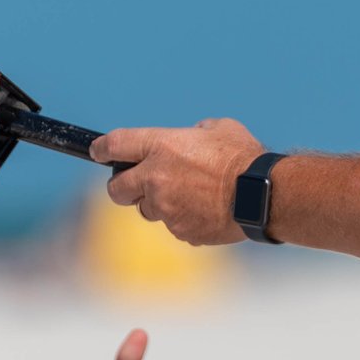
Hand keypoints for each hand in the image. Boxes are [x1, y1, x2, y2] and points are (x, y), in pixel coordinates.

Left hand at [91, 117, 262, 244]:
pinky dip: (182, 219)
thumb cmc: (243, 157)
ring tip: (187, 195)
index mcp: (161, 147)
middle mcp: (155, 178)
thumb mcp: (217, 128)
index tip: (97, 151)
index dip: (100, 149)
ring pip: (146, 209)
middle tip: (133, 183)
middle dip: (121, 186)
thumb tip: (189, 137)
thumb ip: (193, 133)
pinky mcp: (180, 230)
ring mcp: (166, 208)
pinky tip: (204, 210)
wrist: (263, 195)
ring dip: (157, 203)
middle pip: (116, 189)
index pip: (114, 145)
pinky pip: (172, 225)